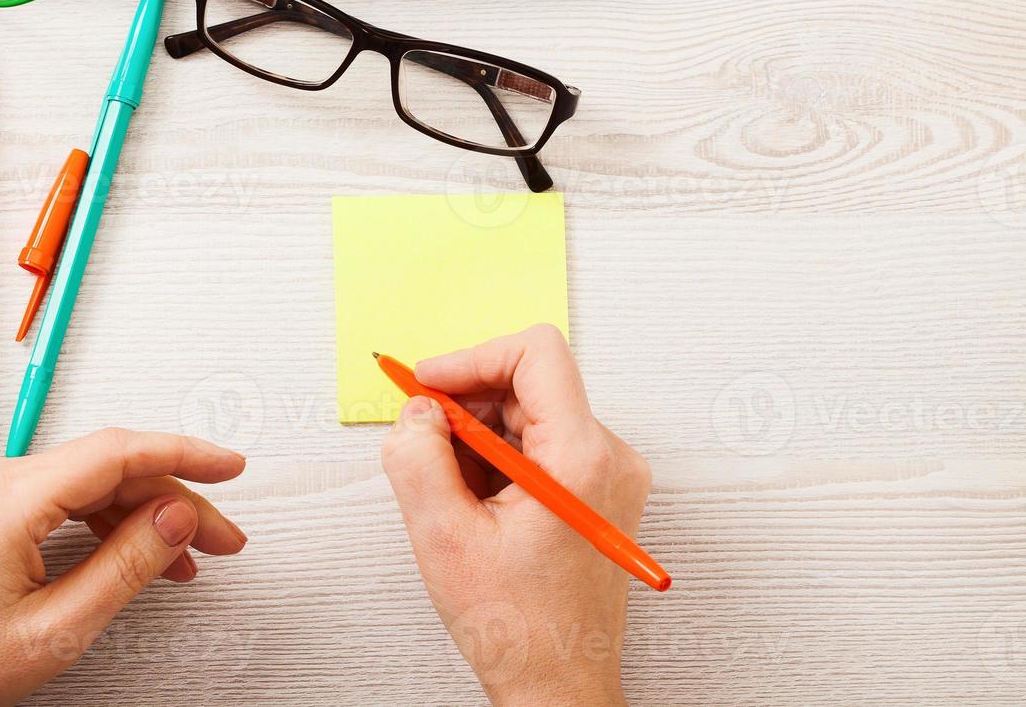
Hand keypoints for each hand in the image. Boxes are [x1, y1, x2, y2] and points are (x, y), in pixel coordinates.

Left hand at [0, 429, 246, 705]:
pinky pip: (53, 493)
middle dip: (171, 497)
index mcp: (4, 499)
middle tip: (219, 539)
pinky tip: (129, 549)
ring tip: (182, 557)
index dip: (184, 454)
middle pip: (105, 466)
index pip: (117, 451)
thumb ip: (128, 564)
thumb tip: (177, 515)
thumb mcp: (57, 628)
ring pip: (82, 479)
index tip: (228, 467)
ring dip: (138, 510)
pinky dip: (97, 518)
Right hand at [381, 325, 652, 705]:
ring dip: (479, 436)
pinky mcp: (598, 493)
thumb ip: (418, 457)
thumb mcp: (443, 536)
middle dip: (467, 404)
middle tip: (423, 440)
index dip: (472, 357)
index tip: (429, 384)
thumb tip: (417, 410)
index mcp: (581, 458)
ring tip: (450, 490)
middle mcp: (609, 458)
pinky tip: (474, 505)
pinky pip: (541, 446)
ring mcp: (608, 476)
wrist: (558, 686)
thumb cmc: (518, 628)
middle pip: (530, 383)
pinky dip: (497, 460)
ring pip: (531, 415)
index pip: (535, 353)